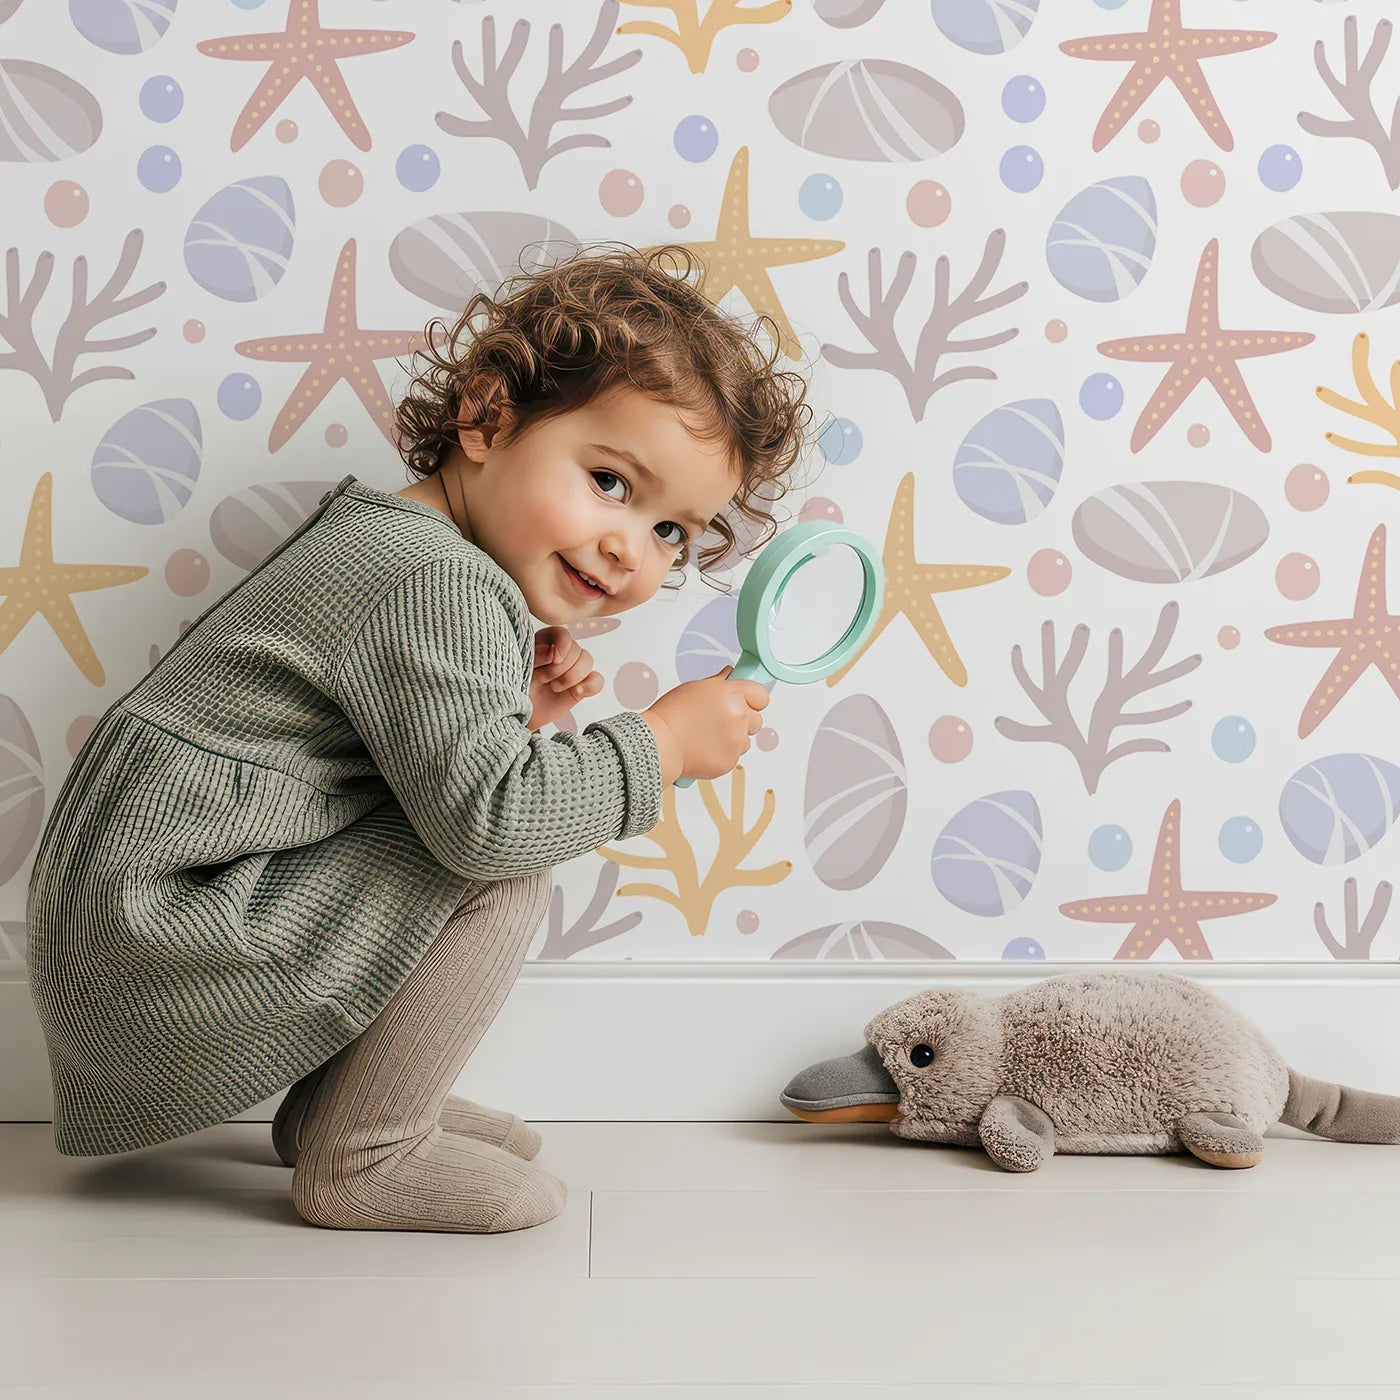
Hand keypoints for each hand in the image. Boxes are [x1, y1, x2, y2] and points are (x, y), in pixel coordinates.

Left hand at [527, 625, 601, 730]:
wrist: (517, 713)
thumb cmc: (514, 686)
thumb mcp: (519, 667)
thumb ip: (534, 655)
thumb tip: (552, 651)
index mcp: (544, 642)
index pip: (562, 634)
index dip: (562, 646)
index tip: (552, 660)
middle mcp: (561, 653)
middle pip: (576, 648)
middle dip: (560, 668)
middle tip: (543, 679)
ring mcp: (572, 669)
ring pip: (588, 661)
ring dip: (571, 677)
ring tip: (554, 688)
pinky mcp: (580, 686)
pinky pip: (597, 680)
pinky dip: (590, 686)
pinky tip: (577, 692)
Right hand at [642, 665, 768, 782]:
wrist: (659, 744)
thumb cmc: (671, 715)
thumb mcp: (694, 688)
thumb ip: (718, 682)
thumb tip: (730, 673)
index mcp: (731, 694)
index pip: (761, 695)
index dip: (753, 700)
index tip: (746, 703)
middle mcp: (738, 716)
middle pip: (757, 719)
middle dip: (743, 721)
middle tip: (719, 722)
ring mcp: (736, 740)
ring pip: (746, 740)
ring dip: (733, 739)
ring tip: (706, 736)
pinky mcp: (731, 761)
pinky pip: (735, 756)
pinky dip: (723, 754)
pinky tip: (704, 748)